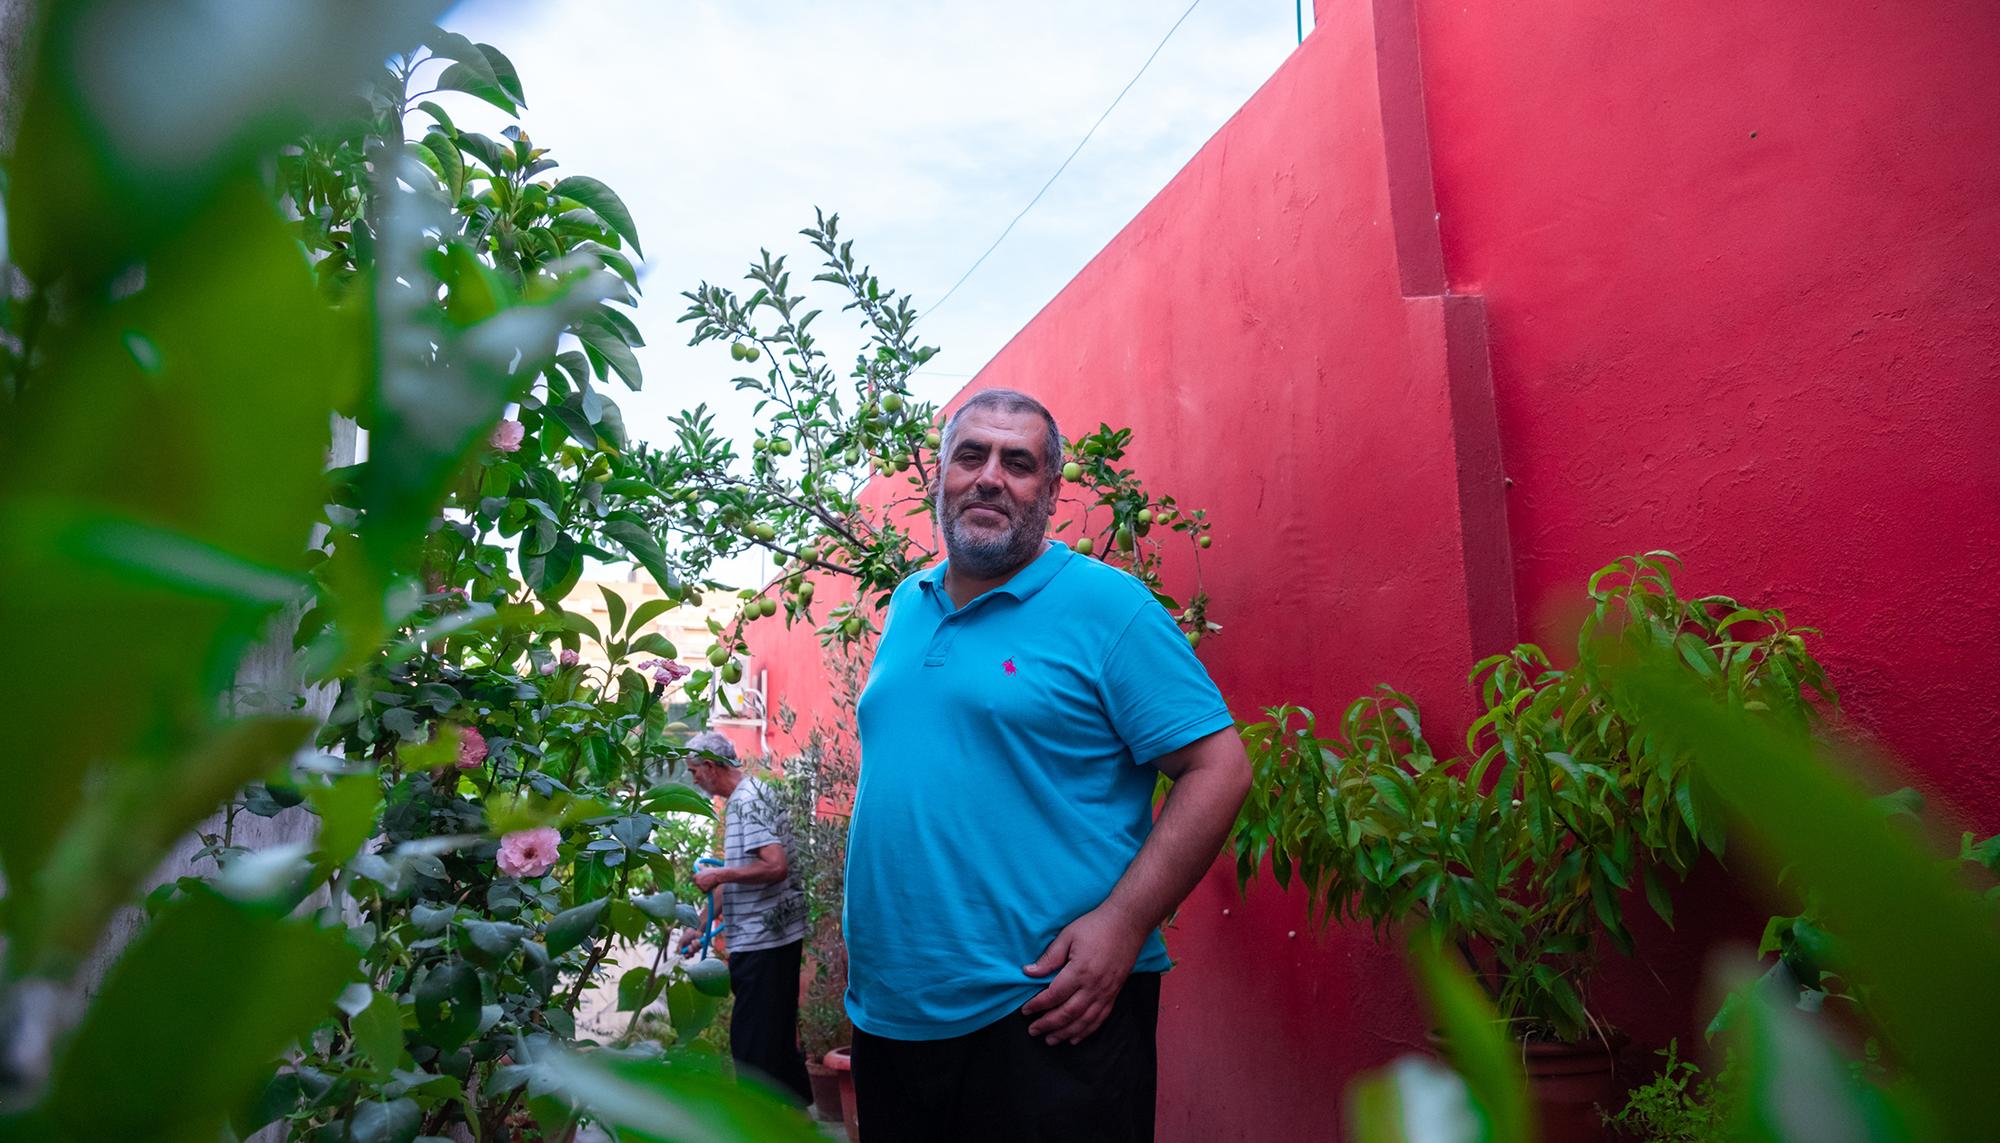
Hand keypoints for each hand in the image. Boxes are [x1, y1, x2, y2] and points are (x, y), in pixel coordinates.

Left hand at [692, 868, 723, 892]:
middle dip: (701, 883)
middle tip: (706, 882)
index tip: (701, 879)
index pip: (694, 878)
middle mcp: (697, 881)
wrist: (718, 875)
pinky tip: (710, 886)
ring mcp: (700, 886)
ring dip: (704, 887)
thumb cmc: (712, 871)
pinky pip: (704, 891)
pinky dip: (707, 890)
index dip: (698, 878)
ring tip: (710, 883)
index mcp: (696, 876)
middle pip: (697, 884)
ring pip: (700, 888)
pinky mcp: (704, 890)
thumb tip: (697, 864)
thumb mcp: (705, 868)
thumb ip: (700, 867)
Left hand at [1019, 905, 1147, 1044]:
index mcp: (1079, 970)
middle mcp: (1094, 986)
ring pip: (1084, 1021)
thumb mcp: (1068, 935)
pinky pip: (1100, 1018)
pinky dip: (1086, 1031)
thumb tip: (1029, 972)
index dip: (1037, 1005)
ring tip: (1051, 1040)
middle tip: (1033, 1030)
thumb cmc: (1095, 926)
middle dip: (1048, 1025)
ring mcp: (1106, 992)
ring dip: (1065, 1033)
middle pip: (1068, 1013)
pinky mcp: (1114, 994)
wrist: (1128, 924)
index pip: (1054, 995)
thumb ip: (1049, 957)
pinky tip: (1075, 1038)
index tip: (1025, 1011)